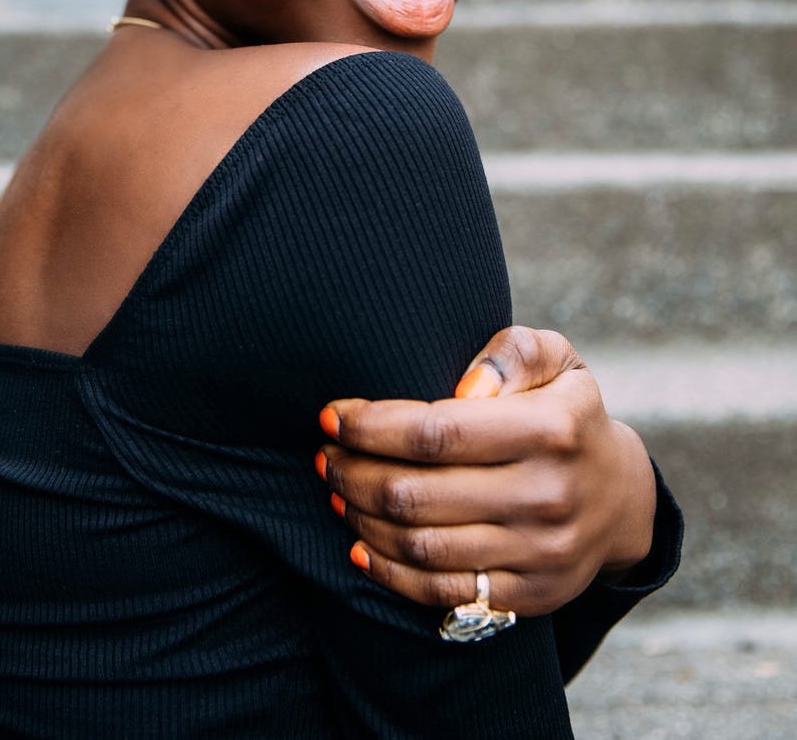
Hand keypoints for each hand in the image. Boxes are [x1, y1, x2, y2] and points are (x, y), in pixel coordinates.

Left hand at [315, 326, 657, 617]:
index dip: (371, 426)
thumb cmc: (566, 413)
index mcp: (551, 429)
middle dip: (355, 471)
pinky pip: (443, 592)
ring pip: (422, 546)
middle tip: (327, 454)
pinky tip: (360, 544)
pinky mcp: (530, 596)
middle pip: (418, 493)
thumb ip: (513, 352)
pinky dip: (390, 572)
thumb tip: (464, 384)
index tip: (332, 416)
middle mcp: (547, 495)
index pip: (436, 431)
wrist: (622, 499)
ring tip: (338, 489)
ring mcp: (539, 553)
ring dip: (363, 518)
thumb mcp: (558, 360)